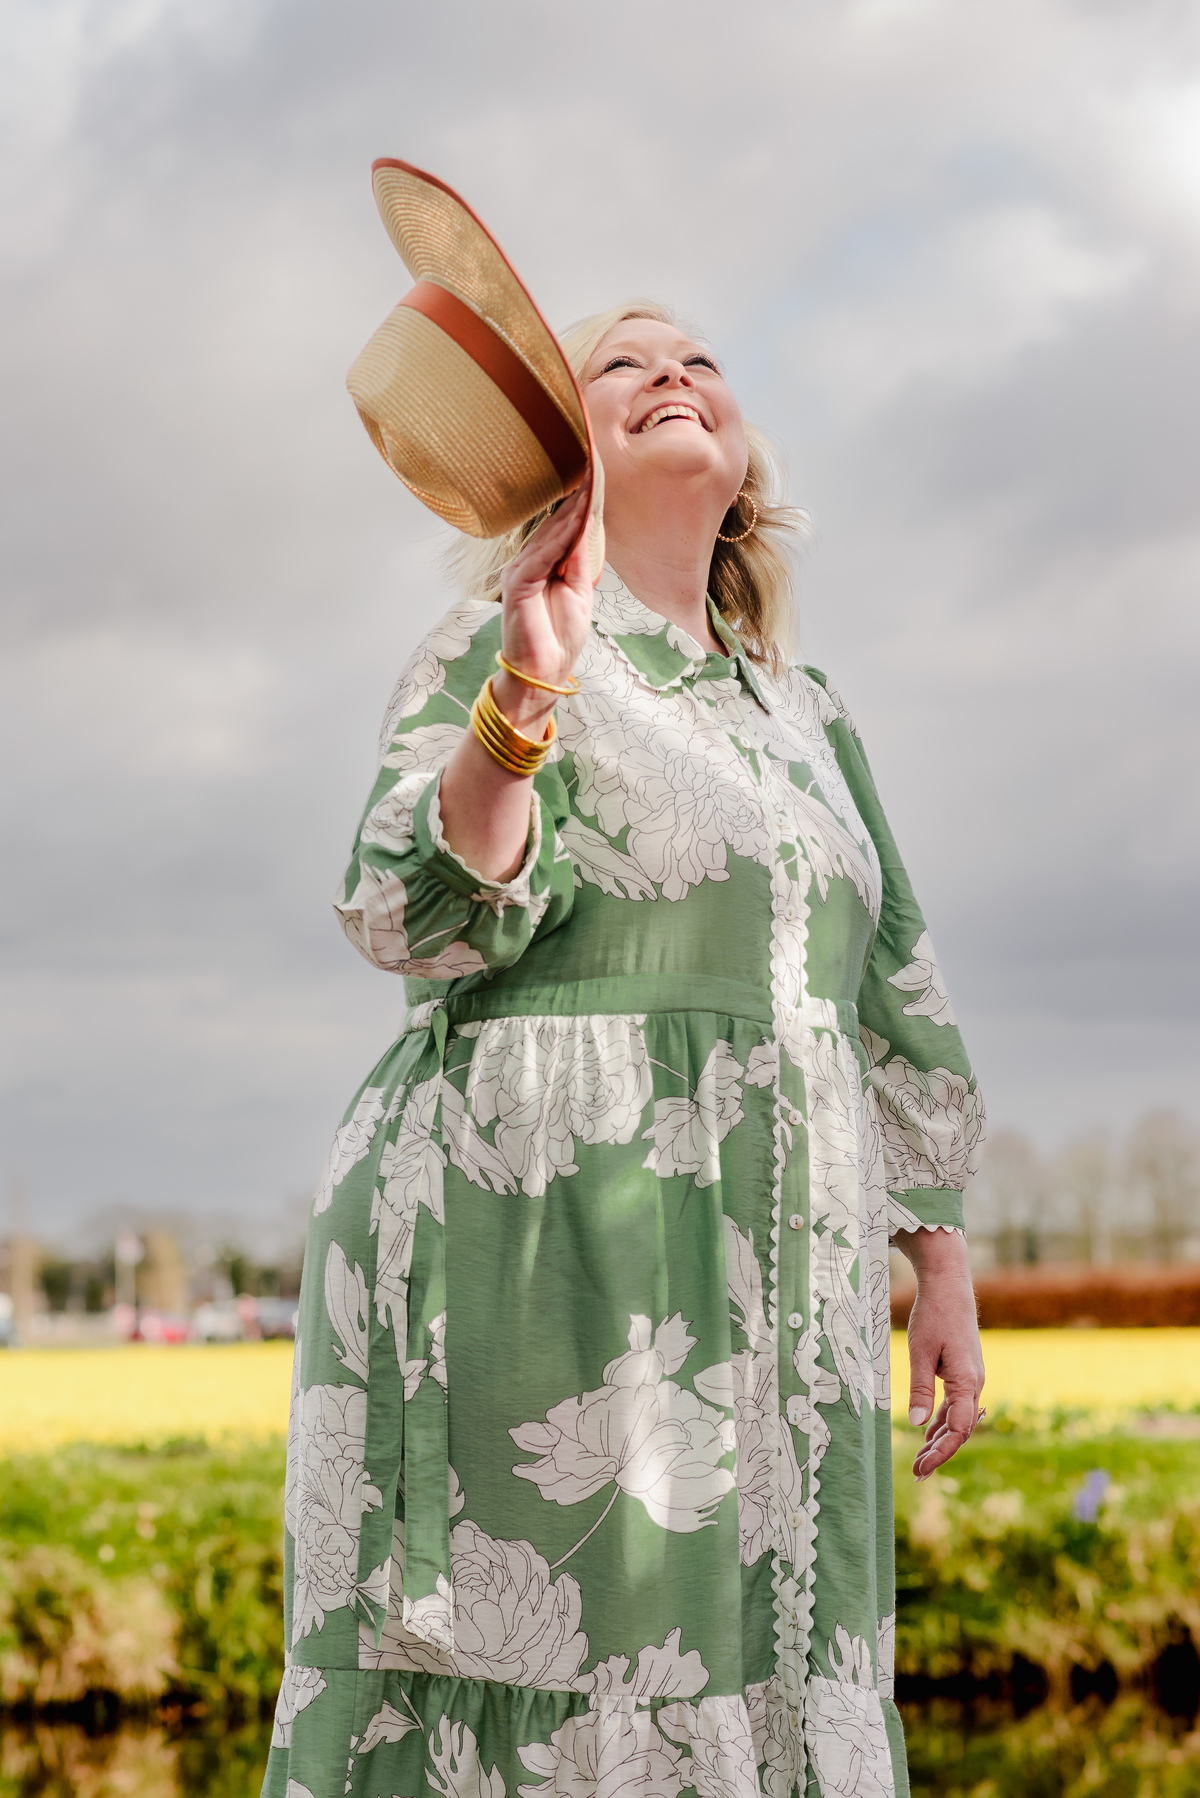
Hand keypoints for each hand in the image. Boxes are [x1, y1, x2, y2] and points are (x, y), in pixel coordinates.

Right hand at [494, 486, 594, 733]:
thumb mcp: (579, 593)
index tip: (596, 482)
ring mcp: (520, 573)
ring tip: (589, 489)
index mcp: (542, 567)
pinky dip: (558, 539)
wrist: (543, 673)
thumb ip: (580, 562)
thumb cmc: (559, 639)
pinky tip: (574, 522)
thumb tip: (587, 528)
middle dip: (575, 502)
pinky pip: (541, 556)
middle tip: (594, 471)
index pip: (561, 531)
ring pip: (548, 537)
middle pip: (554, 527)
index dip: (579, 507)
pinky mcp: (517, 585)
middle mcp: (527, 565)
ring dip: (570, 514)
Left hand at [892, 1226, 984, 1480]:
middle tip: (917, 1474)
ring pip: (959, 1418)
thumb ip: (920, 1387)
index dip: (941, 1452)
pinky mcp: (964, 1371)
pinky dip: (943, 1421)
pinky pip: (956, 1404)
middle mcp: (974, 1383)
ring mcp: (971, 1378)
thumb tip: (918, 1424)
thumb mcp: (920, 1351)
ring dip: (941, 1439)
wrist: (949, 1285)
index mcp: (967, 1381)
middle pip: (960, 1429)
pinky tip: (929, 1434)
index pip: (958, 1429)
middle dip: (940, 1452)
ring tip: (920, 1461)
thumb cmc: (934, 1315)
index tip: (922, 1467)